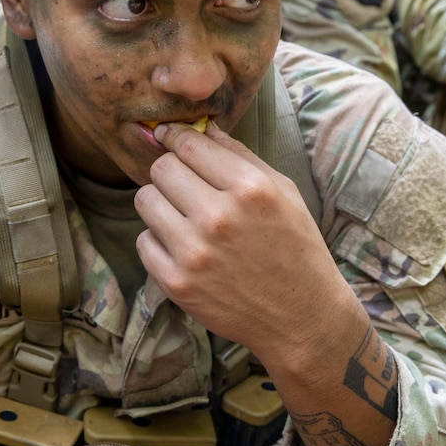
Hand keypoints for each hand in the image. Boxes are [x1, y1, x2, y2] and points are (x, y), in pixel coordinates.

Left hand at [134, 122, 364, 368]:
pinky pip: (144, 241)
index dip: (178, 138)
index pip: (189, 144)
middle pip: (161, 169)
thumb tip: (203, 127)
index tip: (173, 139)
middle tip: (186, 185)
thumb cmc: (296, 249)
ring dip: (161, 204)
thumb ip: (240, 156)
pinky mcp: (177, 283)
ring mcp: (194, 252)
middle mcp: (219, 217)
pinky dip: (159, 241)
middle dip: (171, 171)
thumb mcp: (283, 192)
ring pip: (145, 201)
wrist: (301, 318)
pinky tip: (184, 247)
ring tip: (184, 217)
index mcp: (250, 188)